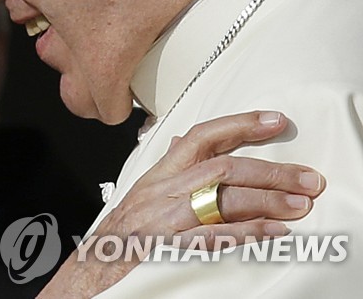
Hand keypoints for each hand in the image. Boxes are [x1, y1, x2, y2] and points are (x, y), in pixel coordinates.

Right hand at [38, 110, 324, 296]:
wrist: (88, 275)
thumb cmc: (116, 240)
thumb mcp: (140, 197)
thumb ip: (167, 171)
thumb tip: (186, 138)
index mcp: (157, 176)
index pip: (200, 137)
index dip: (239, 124)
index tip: (274, 121)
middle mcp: (161, 191)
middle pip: (223, 166)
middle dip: (272, 170)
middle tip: (308, 178)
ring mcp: (164, 218)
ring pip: (222, 195)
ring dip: (268, 199)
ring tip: (300, 205)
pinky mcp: (167, 247)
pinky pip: (212, 234)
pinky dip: (246, 232)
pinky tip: (273, 233)